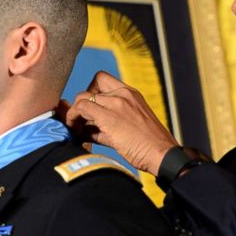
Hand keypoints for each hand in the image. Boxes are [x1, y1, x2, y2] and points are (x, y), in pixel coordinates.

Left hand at [64, 71, 178, 173]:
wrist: (162, 155)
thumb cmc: (149, 146)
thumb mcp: (129, 127)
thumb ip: (107, 124)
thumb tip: (85, 130)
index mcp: (131, 94)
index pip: (104, 80)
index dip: (92, 93)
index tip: (91, 111)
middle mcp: (124, 93)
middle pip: (92, 86)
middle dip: (83, 101)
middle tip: (81, 119)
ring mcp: (116, 103)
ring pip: (82, 97)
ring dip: (75, 113)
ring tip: (76, 129)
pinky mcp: (109, 116)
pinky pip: (81, 108)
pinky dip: (73, 119)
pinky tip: (76, 133)